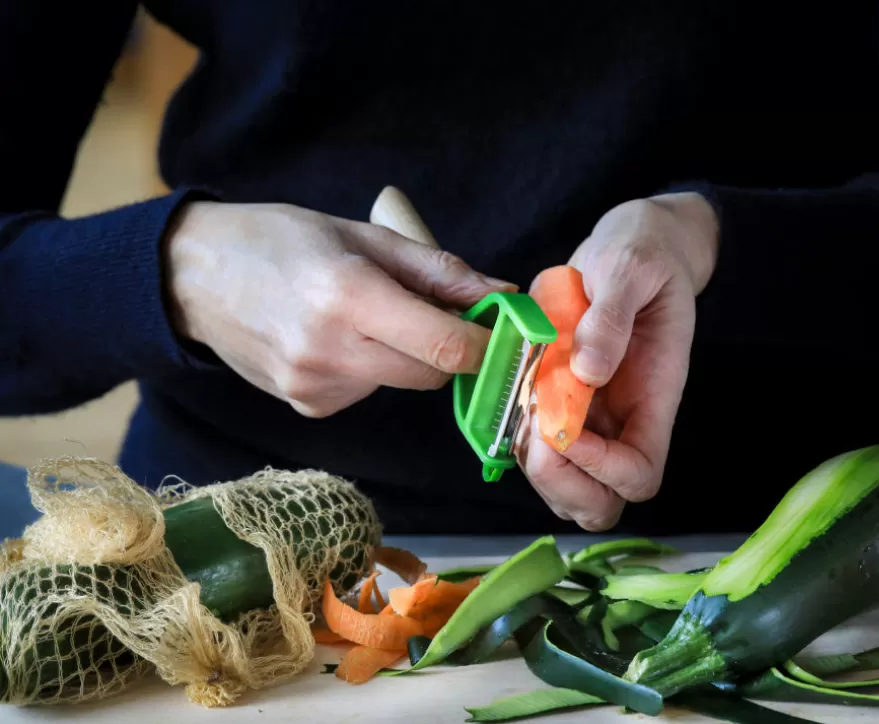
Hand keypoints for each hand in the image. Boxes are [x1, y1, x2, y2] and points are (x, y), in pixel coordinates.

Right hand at [165, 200, 514, 416]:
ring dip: (405, 354)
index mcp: (347, 296)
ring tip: (363, 313)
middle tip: (433, 308)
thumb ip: (437, 269)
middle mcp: (330, 351)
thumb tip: (501, 294)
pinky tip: (336, 337)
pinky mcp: (308, 407)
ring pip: (401, 382)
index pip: (445, 345)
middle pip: (432, 373)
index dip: (486, 343)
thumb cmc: (279, 240)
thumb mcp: (361, 235)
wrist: (193, 277)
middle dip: (448, 347)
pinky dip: (372, 367)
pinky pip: (369, 391)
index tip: (502, 329)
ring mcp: (315, 387)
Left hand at [516, 193, 718, 529]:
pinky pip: (539, 451)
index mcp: (654, 396)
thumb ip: (612, 316)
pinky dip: (518, 439)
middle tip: (534, 428)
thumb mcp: (630, 268)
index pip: (639, 474)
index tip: (565, 425)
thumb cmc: (642, 255)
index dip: (601, 467)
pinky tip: (514, 395)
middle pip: (602, 501)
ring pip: (567, 487)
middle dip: (560, 481)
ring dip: (534, 465)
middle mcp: (624, 420)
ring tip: (521, 408)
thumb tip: (588, 369)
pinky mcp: (563, 406)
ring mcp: (594, 419)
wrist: (632, 249)